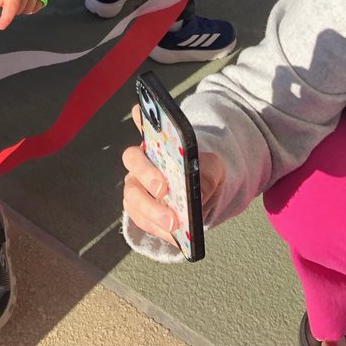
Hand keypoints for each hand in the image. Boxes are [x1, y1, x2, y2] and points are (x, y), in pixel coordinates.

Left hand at [0, 0, 44, 29]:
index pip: (12, 7)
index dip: (6, 18)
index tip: (1, 26)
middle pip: (20, 9)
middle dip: (11, 10)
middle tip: (5, 3)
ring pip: (30, 8)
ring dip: (22, 8)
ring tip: (15, 1)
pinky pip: (39, 4)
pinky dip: (32, 7)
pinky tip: (26, 3)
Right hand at [122, 108, 223, 243]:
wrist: (202, 197)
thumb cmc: (203, 173)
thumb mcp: (213, 169)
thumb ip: (208, 175)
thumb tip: (198, 194)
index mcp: (157, 142)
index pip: (144, 122)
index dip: (140, 115)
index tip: (140, 110)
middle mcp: (141, 161)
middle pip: (133, 161)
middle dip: (146, 173)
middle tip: (162, 188)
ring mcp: (138, 186)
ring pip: (133, 195)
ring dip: (151, 210)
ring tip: (173, 223)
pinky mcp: (141, 211)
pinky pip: (141, 219)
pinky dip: (156, 228)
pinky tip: (172, 235)